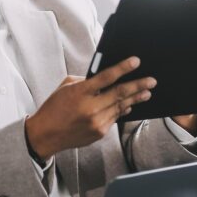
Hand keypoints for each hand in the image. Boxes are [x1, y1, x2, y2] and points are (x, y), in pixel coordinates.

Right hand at [25, 57, 154, 159]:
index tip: (135, 61)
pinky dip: (124, 110)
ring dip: (136, 98)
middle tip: (151, 80)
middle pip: (120, 93)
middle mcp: (90, 107)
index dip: (123, 68)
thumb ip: (84, 81)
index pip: (106, 77)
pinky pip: (116, 118)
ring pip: (122, 106)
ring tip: (147, 92)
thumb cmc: (53, 108)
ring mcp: (96, 121)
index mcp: (80, 92)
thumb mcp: (65, 87)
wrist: (45, 135)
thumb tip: (103, 77)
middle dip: (138, 85)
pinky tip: (130, 105)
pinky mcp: (100, 132)